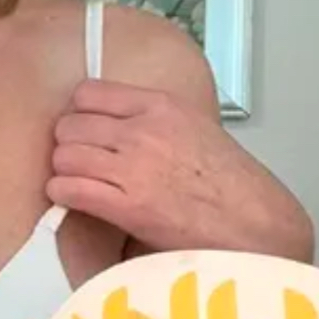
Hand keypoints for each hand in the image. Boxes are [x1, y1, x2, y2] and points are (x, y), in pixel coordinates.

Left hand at [48, 79, 313, 260]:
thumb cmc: (232, 186)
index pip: (89, 93)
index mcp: (161, 106)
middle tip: (77, 164)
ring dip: (63, 172)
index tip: (83, 132)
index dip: (78, 116)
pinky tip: (71, 202)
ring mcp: (133, 166)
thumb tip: (119, 130)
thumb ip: (156, 124)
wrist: (256, 224)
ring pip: (64, 156)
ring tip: (76, 184)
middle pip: (70, 125)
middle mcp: (143, 130)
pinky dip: (62, 196)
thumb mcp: (196, 130)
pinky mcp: (126, 205)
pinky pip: (69, 189)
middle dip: (67, 146)